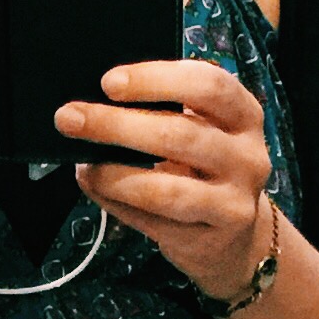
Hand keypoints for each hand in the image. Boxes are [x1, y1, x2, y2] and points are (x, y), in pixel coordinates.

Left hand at [54, 59, 273, 298]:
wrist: (234, 236)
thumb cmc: (203, 168)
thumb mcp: (200, 130)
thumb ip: (162, 112)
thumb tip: (93, 107)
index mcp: (244, 114)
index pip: (208, 84)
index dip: (156, 79)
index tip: (109, 83)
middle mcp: (247, 156)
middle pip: (179, 134)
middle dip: (117, 125)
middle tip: (71, 118)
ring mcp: (233, 201)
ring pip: (165, 188)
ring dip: (113, 173)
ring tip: (84, 162)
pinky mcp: (211, 238)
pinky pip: (154, 219)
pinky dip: (117, 201)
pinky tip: (96, 186)